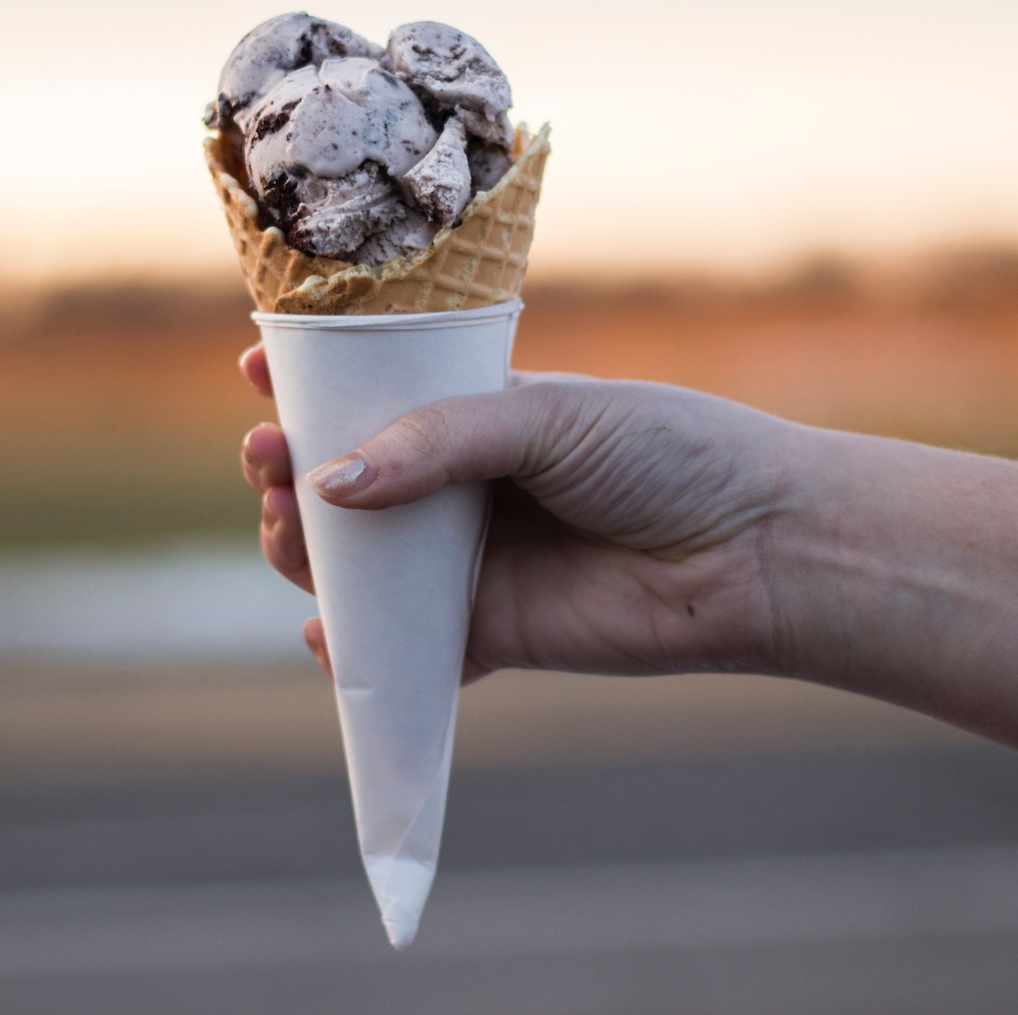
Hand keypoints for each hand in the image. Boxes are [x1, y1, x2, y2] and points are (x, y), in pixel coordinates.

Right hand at [237, 345, 799, 681]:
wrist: (757, 549)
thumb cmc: (668, 454)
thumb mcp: (546, 416)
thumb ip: (439, 443)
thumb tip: (331, 481)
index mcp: (479, 415)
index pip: (376, 396)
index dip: (312, 384)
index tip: (260, 367)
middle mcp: (466, 489)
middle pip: (347, 486)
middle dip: (291, 470)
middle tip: (267, 456)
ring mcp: (474, 563)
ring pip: (361, 565)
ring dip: (308, 549)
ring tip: (290, 526)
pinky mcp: (491, 635)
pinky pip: (406, 650)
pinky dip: (358, 651)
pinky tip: (329, 637)